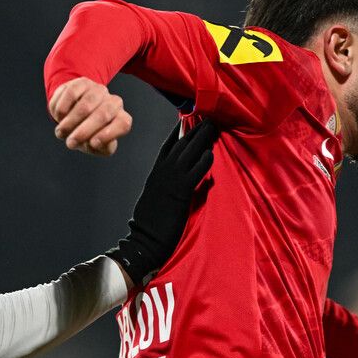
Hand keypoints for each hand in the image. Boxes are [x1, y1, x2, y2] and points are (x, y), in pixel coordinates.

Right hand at [49, 77, 132, 155]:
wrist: (76, 115)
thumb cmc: (89, 134)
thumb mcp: (97, 146)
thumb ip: (100, 147)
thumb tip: (94, 142)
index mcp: (122, 119)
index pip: (122, 124)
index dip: (108, 135)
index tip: (92, 144)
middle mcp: (114, 103)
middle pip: (103, 115)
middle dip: (84, 131)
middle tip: (70, 143)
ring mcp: (99, 91)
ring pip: (86, 105)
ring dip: (71, 121)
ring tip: (61, 132)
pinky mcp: (82, 83)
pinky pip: (70, 94)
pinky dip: (62, 108)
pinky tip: (59, 117)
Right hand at [107, 120, 217, 286]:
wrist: (143, 240)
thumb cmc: (152, 224)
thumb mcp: (158, 198)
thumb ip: (170, 186)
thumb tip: (185, 182)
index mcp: (156, 173)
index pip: (168, 146)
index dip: (179, 132)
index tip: (188, 119)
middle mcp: (162, 173)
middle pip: (180, 145)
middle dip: (195, 130)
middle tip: (208, 117)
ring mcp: (169, 181)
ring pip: (188, 154)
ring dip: (202, 139)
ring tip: (213, 126)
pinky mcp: (179, 193)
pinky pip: (193, 173)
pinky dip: (203, 162)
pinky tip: (211, 153)